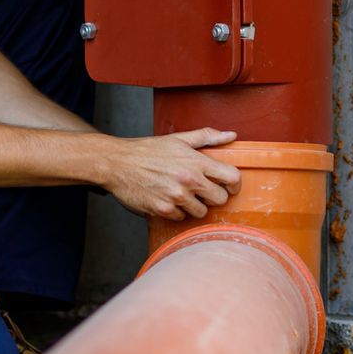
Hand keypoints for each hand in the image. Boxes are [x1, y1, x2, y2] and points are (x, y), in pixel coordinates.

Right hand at [100, 129, 242, 220]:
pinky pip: (181, 217)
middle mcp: (189, 180)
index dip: (235, 184)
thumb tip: (231, 136)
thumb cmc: (148, 150)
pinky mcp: (163, 210)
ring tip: (181, 192)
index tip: (229, 185)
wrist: (118, 163)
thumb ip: (207, 137)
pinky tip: (167, 198)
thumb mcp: (178, 139)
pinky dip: (177, 211)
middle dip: (214, 195)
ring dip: (195, 205)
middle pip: (220, 199)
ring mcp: (176, 197)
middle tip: (203, 190)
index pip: (232, 177)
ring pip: (201, 212)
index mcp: (196, 161)